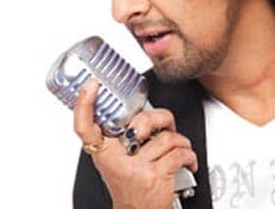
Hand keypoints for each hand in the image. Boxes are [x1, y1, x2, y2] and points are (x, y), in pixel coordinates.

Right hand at [74, 78, 197, 208]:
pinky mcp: (155, 176)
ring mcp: (136, 168)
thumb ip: (120, 140)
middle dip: (162, 119)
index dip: (85, 104)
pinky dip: (189, 155)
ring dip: (180, 141)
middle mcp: (117, 160)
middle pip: (141, 121)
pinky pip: (179, 153)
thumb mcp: (116, 163)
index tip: (91, 86)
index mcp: (104, 154)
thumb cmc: (130, 188)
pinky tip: (187, 160)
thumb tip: (138, 115)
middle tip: (166, 125)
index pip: (85, 127)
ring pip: (167, 137)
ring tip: (179, 147)